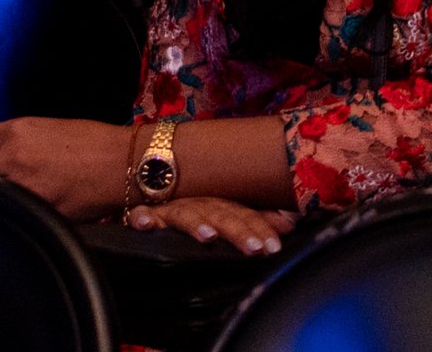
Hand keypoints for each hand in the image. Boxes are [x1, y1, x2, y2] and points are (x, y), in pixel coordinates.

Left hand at [0, 117, 133, 219]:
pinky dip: (11, 211)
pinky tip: (22, 208)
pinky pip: (10, 214)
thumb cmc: (96, 142)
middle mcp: (14, 158)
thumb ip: (18, 140)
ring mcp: (22, 188)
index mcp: (19, 132)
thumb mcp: (51, 128)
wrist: (128, 164)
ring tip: (9, 193)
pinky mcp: (35, 212)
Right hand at [125, 196, 293, 255]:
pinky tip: (144, 224)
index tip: (275, 246)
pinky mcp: (144, 213)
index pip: (246, 214)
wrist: (153, 183)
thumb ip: (256, 219)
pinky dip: (142, 218)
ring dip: (197, 224)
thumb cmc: (197, 208)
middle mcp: (200, 202)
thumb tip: (290, 223)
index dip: (262, 228)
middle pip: (222, 214)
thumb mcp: (227, 214)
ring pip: (187, 214)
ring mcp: (171, 207)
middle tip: (255, 248)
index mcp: (222, 203)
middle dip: (239, 230)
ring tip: (209, 237)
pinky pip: (140, 214)